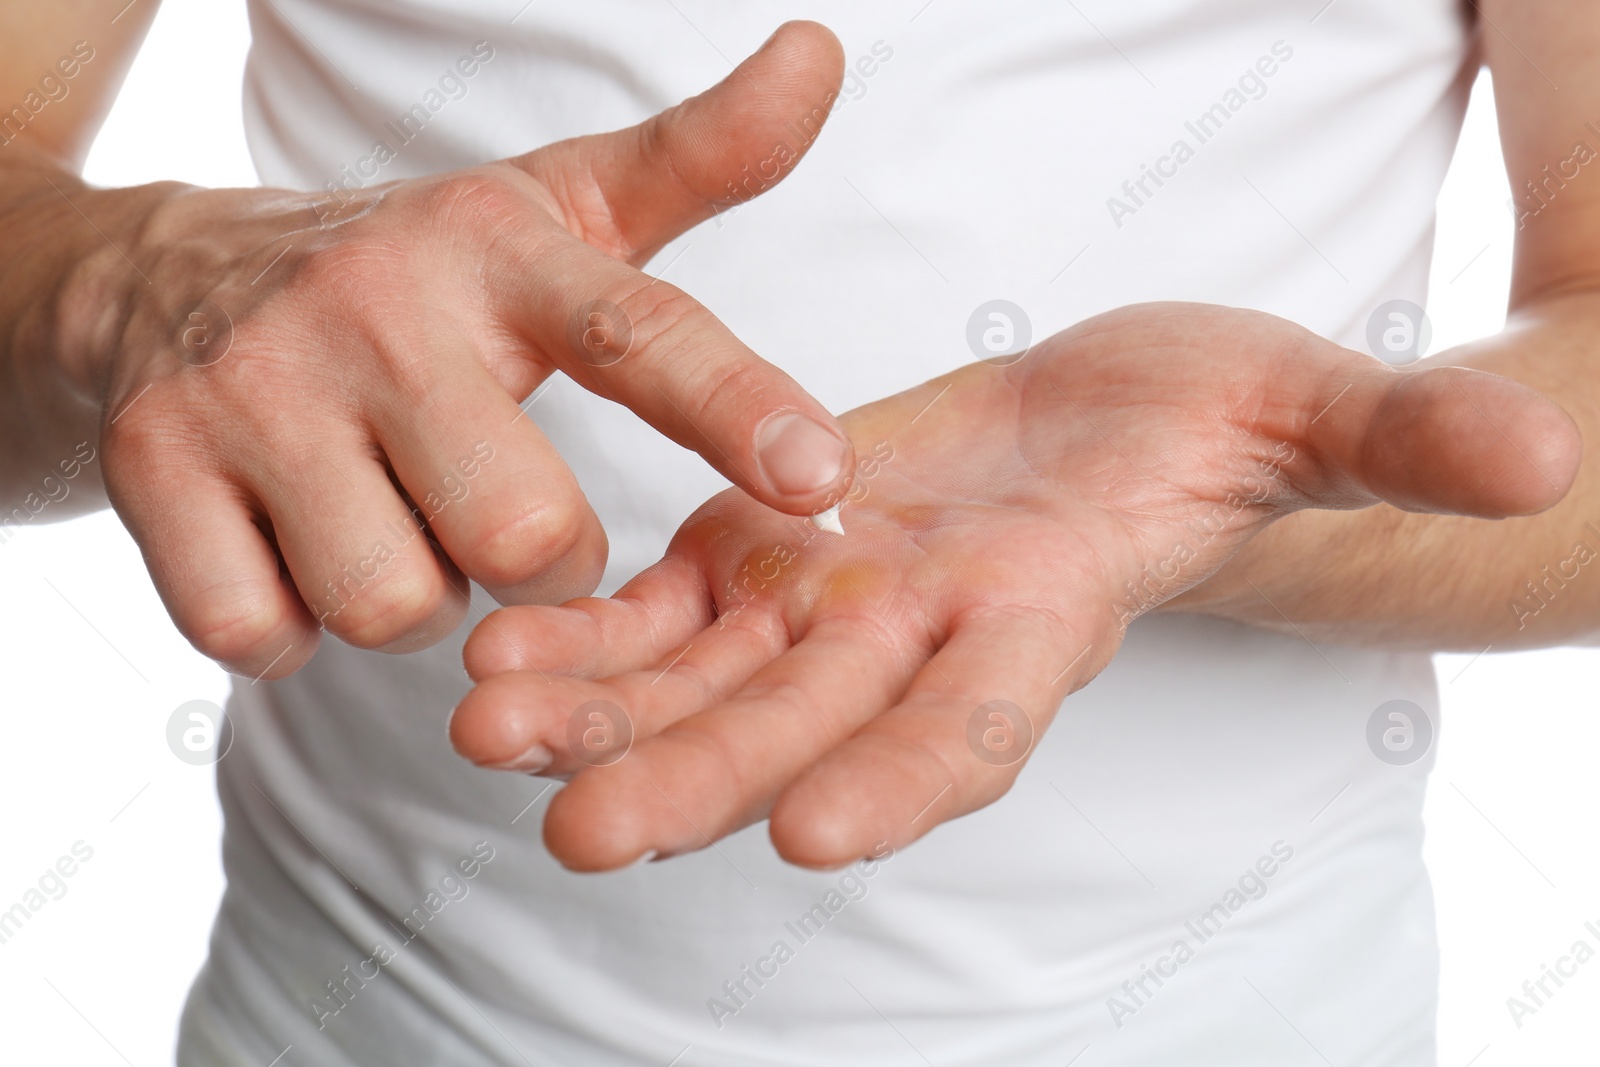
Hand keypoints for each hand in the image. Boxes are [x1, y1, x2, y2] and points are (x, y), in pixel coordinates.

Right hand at [67, 23, 852, 676]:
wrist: (161, 277)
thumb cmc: (412, 275)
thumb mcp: (555, 209)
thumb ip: (697, 160)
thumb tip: (821, 56)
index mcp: (500, 251)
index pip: (638, 330)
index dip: (735, 407)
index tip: (818, 477)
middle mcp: (378, 308)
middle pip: (524, 533)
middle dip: (534, 560)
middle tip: (493, 505)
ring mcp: (253, 386)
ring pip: (397, 602)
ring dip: (412, 593)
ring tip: (389, 515)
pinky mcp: (152, 463)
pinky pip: (263, 631)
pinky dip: (293, 623)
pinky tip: (293, 548)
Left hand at [447, 302, 1579, 870]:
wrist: (1117, 423)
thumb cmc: (1221, 420)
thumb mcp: (1312, 406)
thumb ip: (1400, 432)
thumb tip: (1539, 455)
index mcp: (1043, 614)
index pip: (984, 718)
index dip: (916, 773)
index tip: (826, 834)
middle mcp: (923, 634)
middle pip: (809, 725)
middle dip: (705, 777)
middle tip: (588, 837)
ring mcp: (832, 600)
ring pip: (707, 678)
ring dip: (601, 714)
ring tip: (487, 737)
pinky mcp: (769, 549)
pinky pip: (668, 605)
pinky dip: (588, 636)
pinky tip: (493, 661)